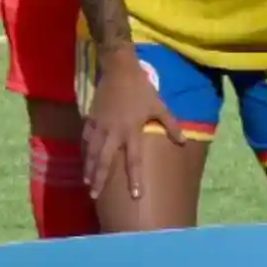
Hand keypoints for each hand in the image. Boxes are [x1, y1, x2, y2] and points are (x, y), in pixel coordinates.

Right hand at [82, 52, 182, 200]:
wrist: (119, 71)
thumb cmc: (142, 90)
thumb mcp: (159, 106)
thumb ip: (171, 125)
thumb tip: (183, 142)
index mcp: (132, 131)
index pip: (134, 160)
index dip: (135, 178)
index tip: (135, 195)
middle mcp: (113, 133)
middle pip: (104, 161)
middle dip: (99, 179)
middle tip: (94, 196)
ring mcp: (99, 127)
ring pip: (91, 153)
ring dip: (88, 169)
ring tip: (86, 183)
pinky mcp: (90, 120)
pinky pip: (85, 140)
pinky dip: (83, 151)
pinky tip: (83, 160)